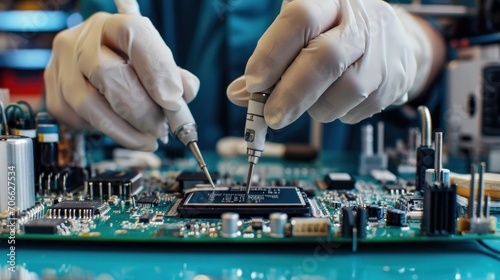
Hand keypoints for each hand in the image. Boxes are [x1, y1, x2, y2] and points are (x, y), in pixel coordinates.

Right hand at [44, 12, 199, 150]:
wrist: (96, 69)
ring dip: (125, 129)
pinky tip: (126, 133)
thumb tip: (184, 94)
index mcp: (114, 25)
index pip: (134, 35)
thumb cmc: (131, 64)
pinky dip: (108, 132)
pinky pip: (79, 121)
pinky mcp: (54, 96)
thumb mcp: (156, 62)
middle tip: (161, 128)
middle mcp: (82, 40)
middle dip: (141, 109)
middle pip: (107, 73)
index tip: (173, 101)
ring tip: (148, 139)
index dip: (156, 69)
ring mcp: (62, 67)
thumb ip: (173, 76)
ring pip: (89, 103)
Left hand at [227, 0, 433, 128]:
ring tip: (307, 104)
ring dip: (317, 107)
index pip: (299, 18)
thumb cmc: (332, 35)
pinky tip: (333, 101)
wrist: (392, 40)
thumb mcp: (299, 34)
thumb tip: (237, 94)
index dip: (272, 53)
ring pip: (345, 89)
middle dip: (292, 94)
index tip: (254, 83)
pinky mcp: (395, 79)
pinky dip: (336, 113)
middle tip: (271, 117)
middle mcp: (359, 20)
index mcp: (328, 0)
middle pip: (325, 58)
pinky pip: (358, 109)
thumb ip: (270, 61)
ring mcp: (382, 50)